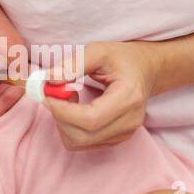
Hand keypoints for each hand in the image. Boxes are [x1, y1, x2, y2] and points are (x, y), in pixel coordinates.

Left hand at [43, 41, 160, 148]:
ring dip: (63, 123)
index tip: (47, 95)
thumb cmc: (122, 58)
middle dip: (59, 117)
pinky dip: (70, 128)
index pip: (90, 119)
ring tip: (70, 99)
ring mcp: (124, 134)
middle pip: (82, 136)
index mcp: (128, 97)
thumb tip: (48, 80)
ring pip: (79, 143)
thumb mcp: (97, 51)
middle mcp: (129, 121)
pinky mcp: (116, 140)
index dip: (62, 111)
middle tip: (55, 94)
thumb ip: (72, 65)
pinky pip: (82, 143)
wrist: (145, 70)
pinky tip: (76, 109)